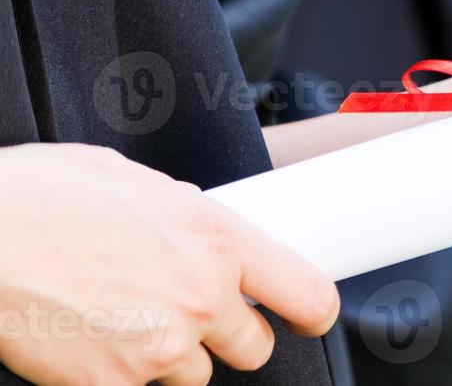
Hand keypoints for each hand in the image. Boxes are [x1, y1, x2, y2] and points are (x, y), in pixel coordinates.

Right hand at [0, 144, 337, 385]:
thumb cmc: (43, 196)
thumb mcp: (137, 184)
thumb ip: (186, 218)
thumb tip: (200, 232)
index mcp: (218, 239)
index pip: (308, 294)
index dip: (310, 312)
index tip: (304, 317)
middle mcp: (201, 297)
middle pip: (251, 348)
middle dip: (224, 334)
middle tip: (183, 311)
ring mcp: (158, 350)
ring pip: (193, 375)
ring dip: (168, 356)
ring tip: (120, 316)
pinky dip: (117, 377)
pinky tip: (89, 343)